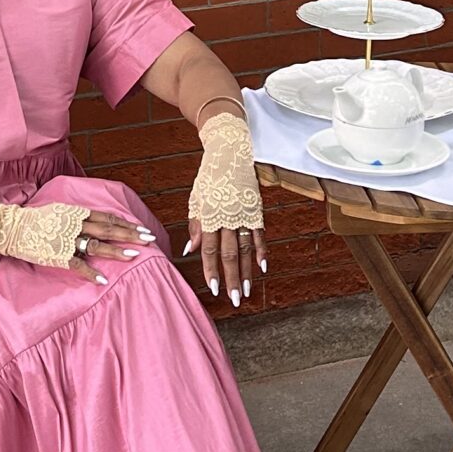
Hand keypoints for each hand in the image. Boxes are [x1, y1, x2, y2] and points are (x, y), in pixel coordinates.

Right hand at [0, 201, 154, 280]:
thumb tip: (96, 222)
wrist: (13, 227)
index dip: (126, 223)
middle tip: (148, 239)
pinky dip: (91, 273)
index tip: (142, 228)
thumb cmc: (35, 220)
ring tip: (133, 256)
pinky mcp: (58, 255)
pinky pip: (78, 265)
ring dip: (116, 251)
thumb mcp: (60, 211)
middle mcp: (75, 224)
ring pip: (97, 245)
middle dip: (130, 234)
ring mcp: (67, 240)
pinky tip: (104, 279)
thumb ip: (78, 216)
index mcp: (77, 212)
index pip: (108, 218)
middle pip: (108, 229)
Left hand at [182, 112, 266, 309]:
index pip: (209, 250)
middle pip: (229, 254)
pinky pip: (260, 234)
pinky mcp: (257, 209)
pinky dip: (262, 251)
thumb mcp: (196, 199)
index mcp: (210, 216)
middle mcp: (228, 218)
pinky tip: (262, 267)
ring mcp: (244, 214)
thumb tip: (189, 250)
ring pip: (246, 248)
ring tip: (247, 290)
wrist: (230, 151)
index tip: (214, 289)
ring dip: (247, 271)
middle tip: (233, 300)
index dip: (211, 271)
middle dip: (231, 279)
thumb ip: (195, 225)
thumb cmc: (209, 177)